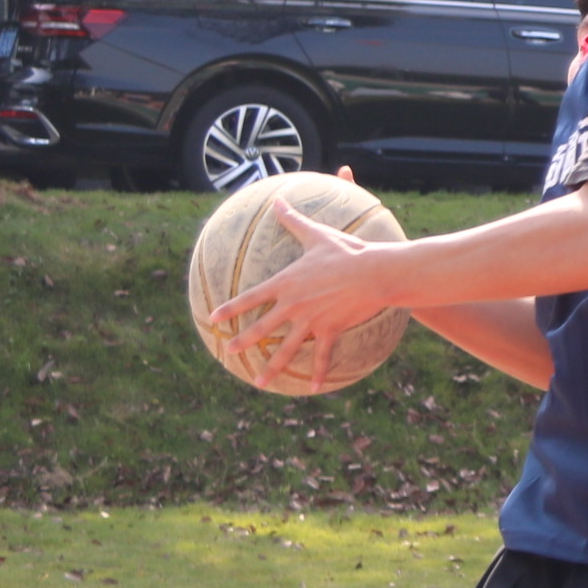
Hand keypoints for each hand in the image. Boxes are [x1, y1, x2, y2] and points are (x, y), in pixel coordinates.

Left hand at [208, 195, 400, 389]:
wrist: (373, 272)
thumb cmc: (346, 251)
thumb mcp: (317, 234)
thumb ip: (293, 220)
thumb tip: (277, 200)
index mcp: (286, 284)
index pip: (250, 298)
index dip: (230, 308)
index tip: (214, 317)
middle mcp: (293, 305)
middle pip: (262, 327)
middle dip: (243, 341)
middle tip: (229, 351)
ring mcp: (310, 321)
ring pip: (286, 348)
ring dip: (272, 366)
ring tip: (258, 381)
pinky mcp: (330, 330)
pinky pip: (323, 356)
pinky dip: (319, 372)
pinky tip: (314, 388)